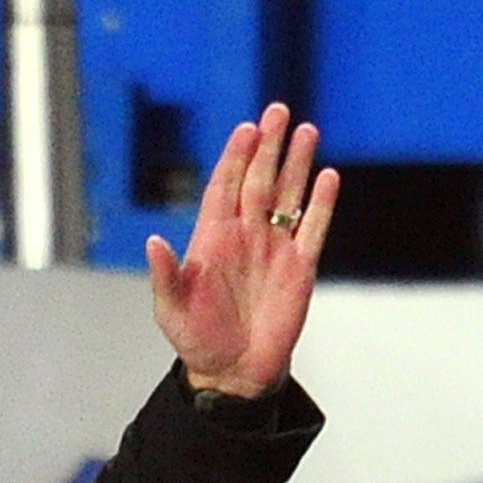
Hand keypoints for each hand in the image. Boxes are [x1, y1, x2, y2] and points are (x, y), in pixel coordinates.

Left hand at [146, 103, 339, 397]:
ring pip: (286, 196)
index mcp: (212, 240)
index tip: (246, 128)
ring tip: (305, 130)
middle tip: (277, 111)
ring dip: (296, 164)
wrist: (233, 372)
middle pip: (257, 181)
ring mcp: (273, 249)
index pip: (224, 187)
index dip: (234, 158)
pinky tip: (328, 176)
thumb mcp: (171, 309)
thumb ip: (165, 274)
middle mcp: (244, 236)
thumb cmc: (196, 340)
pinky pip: (314, 228)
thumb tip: (154, 241)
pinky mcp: (300, 268)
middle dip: (267, 146)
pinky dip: (322, 204)